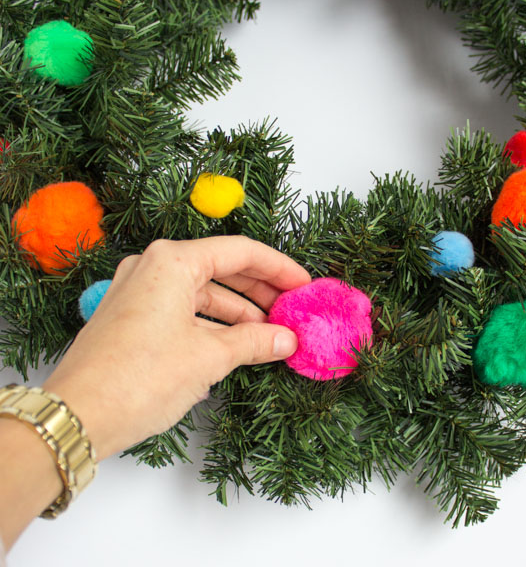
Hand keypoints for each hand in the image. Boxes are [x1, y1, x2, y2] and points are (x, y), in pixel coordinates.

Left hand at [42, 235, 310, 460]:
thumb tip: (287, 339)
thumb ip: (255, 341)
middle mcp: (152, 266)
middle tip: (291, 313)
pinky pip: (181, 309)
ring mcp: (137, 290)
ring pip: (201, 293)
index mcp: (172, 260)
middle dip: (259, 294)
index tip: (305, 286)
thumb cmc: (142, 377)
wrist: (77, 417)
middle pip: (221, 270)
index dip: (279, 268)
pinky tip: (234, 347)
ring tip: (269, 337)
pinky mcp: (130, 315)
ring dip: (236, 314)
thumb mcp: (209, 357)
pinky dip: (210, 325)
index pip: (241, 252)